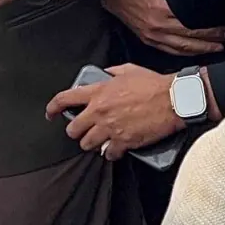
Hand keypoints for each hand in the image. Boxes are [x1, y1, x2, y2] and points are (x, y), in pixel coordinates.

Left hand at [45, 64, 185, 158]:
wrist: (173, 100)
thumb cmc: (154, 85)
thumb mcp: (128, 70)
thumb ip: (112, 73)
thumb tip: (106, 74)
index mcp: (98, 92)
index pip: (65, 99)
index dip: (53, 108)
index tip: (50, 113)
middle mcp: (99, 111)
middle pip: (74, 129)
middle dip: (77, 131)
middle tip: (83, 131)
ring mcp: (110, 128)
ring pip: (87, 144)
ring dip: (92, 144)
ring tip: (99, 141)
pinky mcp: (123, 142)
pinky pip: (108, 154)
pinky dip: (111, 153)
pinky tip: (115, 150)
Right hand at [98, 0, 224, 56]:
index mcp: (163, 7)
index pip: (195, 20)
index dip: (214, 24)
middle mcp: (159, 24)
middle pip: (193, 35)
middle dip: (214, 37)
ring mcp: (154, 35)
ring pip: (184, 47)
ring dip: (204, 48)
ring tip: (220, 47)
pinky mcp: (149, 40)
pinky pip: (171, 51)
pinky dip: (187, 53)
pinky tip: (198, 52)